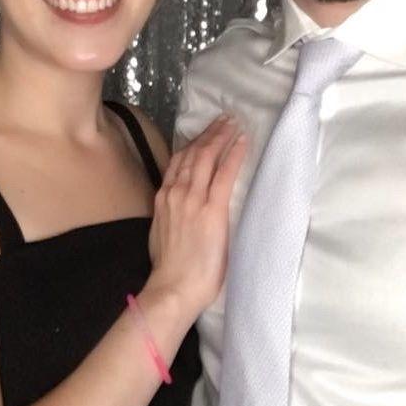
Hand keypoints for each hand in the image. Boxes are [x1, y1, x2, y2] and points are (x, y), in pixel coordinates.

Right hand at [147, 115, 247, 316]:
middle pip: (193, 153)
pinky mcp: (212, 208)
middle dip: (209, 134)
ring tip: (232, 124)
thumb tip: (183, 211)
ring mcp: (193, 198)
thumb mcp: (163, 234)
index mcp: (163, 199)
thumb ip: (173, 215)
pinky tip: (242, 141)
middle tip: (223, 119)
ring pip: (207, 157)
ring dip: (221, 137)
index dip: (192, 144)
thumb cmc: (170, 270)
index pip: (178, 162)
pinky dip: (234, 154)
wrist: (173, 286)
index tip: (203, 134)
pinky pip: (225, 173)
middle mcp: (175, 192)